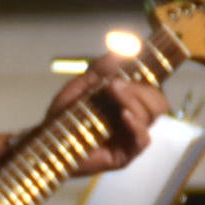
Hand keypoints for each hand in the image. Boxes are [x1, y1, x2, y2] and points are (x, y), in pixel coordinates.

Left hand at [49, 60, 168, 175]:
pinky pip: (142, 140)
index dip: (151, 76)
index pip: (152, 89)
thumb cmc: (64, 115)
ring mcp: (130, 138)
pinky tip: (124, 115)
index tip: (136, 63)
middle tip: (114, 84)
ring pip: (150, 116)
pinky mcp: (125, 155)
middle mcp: (134, 119)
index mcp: (128, 103)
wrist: (46, 139)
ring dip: (133, 101)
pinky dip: (136, 125)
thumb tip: (119, 50)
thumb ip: (100, 69)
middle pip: (158, 102)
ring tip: (111, 92)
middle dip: (140, 89)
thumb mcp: (81, 86)